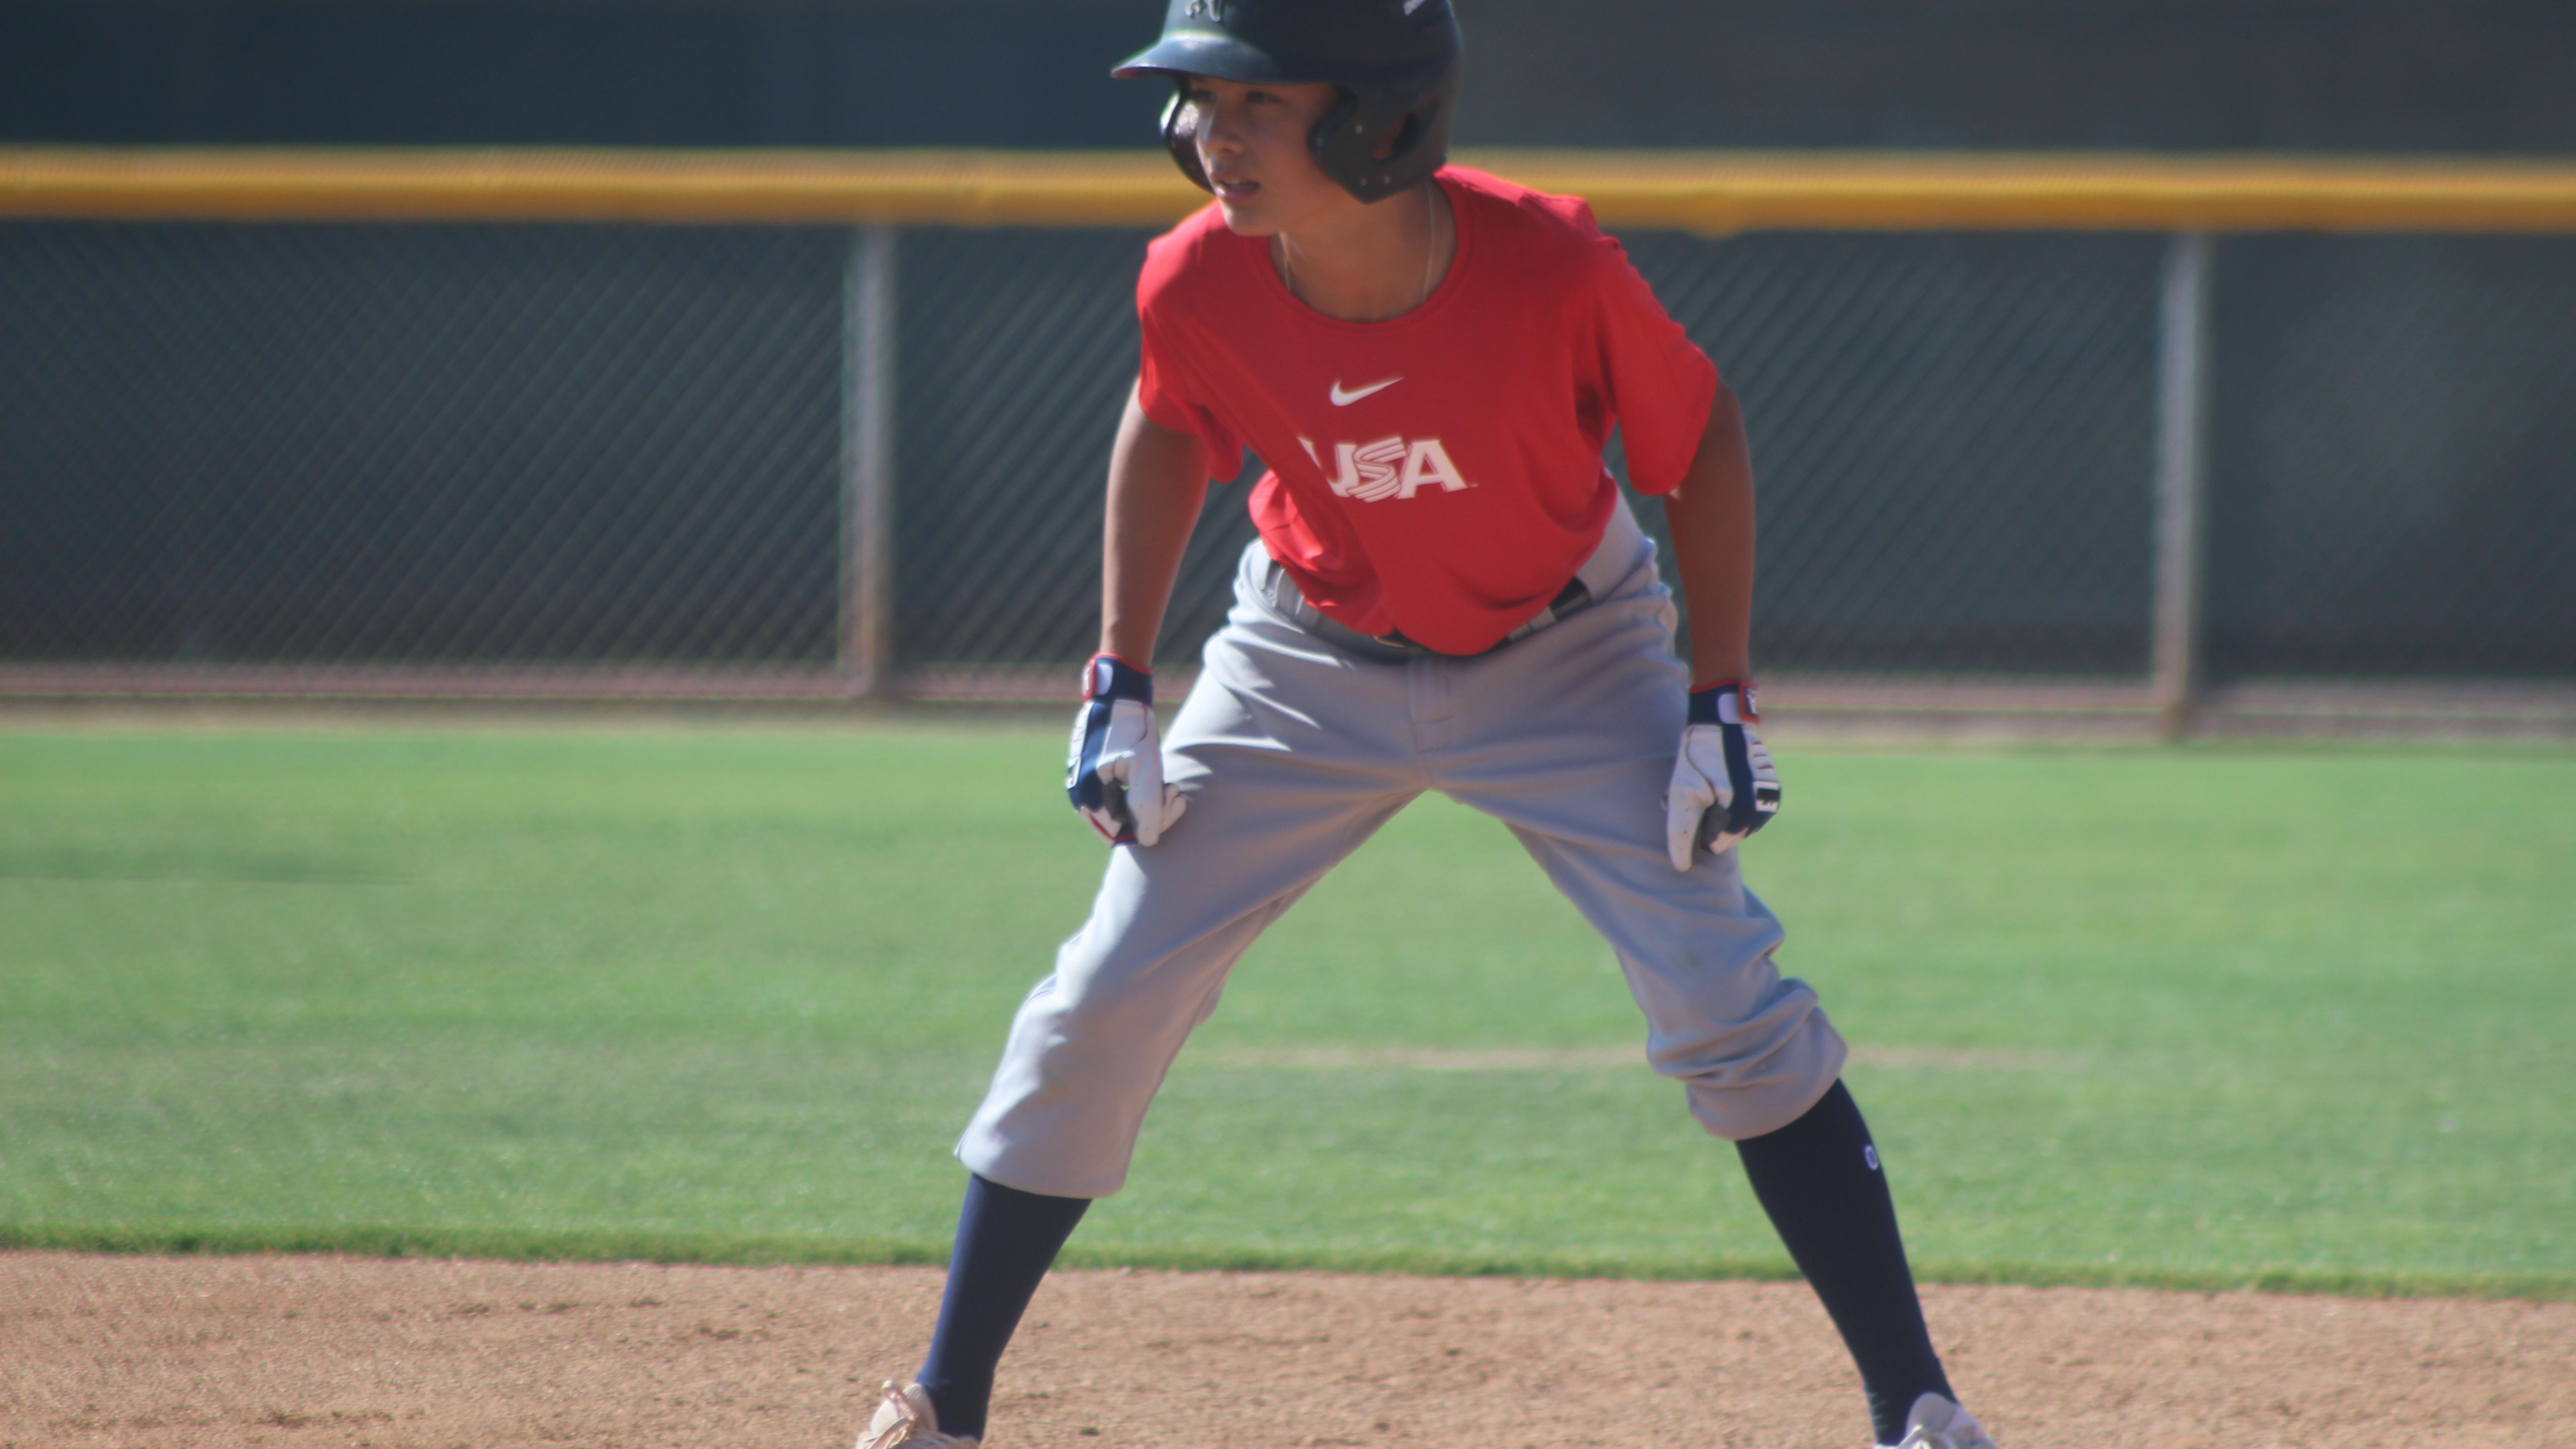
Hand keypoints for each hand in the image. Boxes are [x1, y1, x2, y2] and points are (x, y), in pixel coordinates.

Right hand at [1066, 653, 1186, 845]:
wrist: (1117, 694)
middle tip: (1177, 791)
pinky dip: (1142, 794)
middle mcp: (1081, 797)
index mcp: (1088, 797)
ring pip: (1123, 812)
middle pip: (1123, 825)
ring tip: (1172, 786)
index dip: (1152, 824)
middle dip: (1154, 813)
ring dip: (1151, 804)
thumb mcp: (1145, 765)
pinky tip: (1162, 781)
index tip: (1174, 801)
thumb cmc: (1131, 726)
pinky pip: (1119, 798)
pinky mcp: (1095, 777)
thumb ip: (1146, 805)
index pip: (1122, 833)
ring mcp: (1086, 787)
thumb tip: (1148, 841)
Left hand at [1663, 681, 1780, 870]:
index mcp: (1739, 816)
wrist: (1721, 723)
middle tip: (1701, 792)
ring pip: (1741, 825)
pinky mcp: (1773, 789)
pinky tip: (1726, 782)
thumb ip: (1682, 833)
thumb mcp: (1680, 795)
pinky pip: (1752, 811)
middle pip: (1729, 836)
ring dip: (1725, 812)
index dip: (1698, 827)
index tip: (1694, 802)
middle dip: (1711, 819)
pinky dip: (1738, 803)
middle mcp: (1761, 812)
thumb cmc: (1696, 759)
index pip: (1713, 845)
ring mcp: (1770, 800)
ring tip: (1713, 785)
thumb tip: (1682, 867)